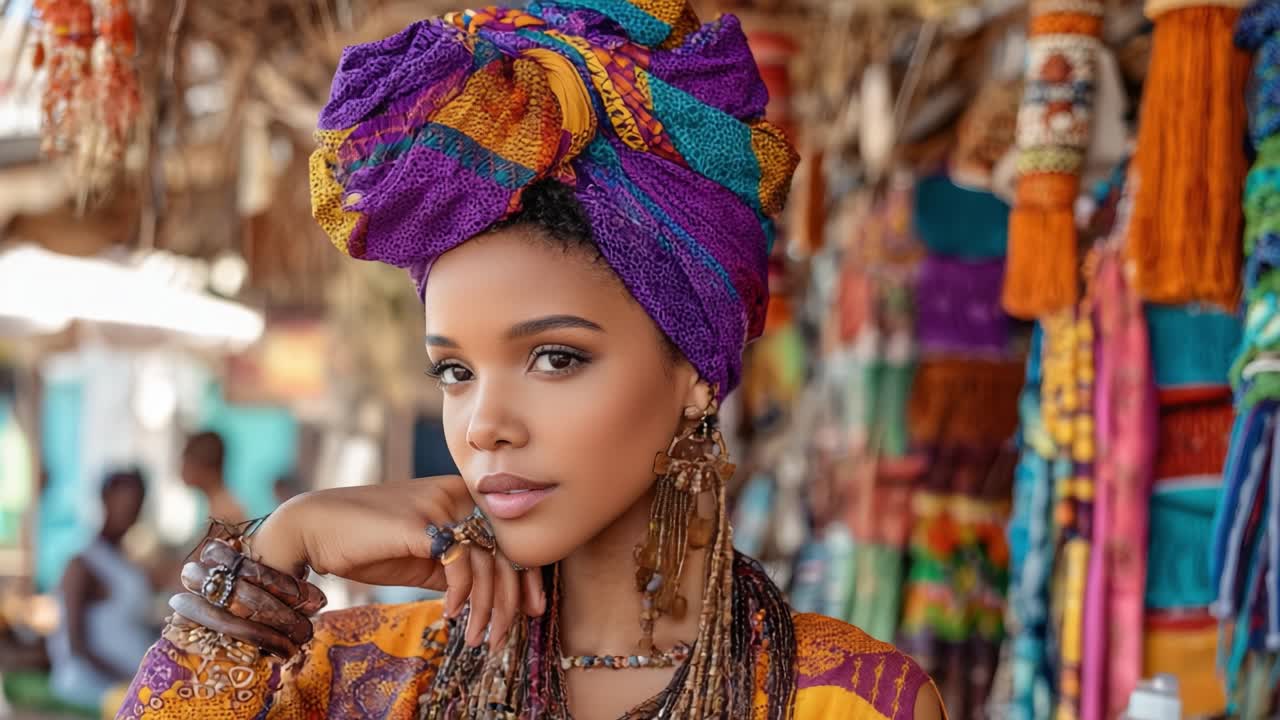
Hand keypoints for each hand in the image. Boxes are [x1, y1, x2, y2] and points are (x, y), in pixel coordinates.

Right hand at [249, 476, 545, 649]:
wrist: (312, 528)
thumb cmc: (364, 542)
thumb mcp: (417, 555)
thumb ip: (449, 565)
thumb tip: (481, 594)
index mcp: (458, 498)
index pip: (507, 535)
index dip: (526, 573)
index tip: (532, 607)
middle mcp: (455, 496)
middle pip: (505, 548)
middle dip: (514, 596)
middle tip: (508, 631)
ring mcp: (439, 506)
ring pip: (487, 560)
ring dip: (488, 607)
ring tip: (481, 635)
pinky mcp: (421, 524)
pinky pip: (460, 564)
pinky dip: (462, 595)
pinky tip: (450, 614)